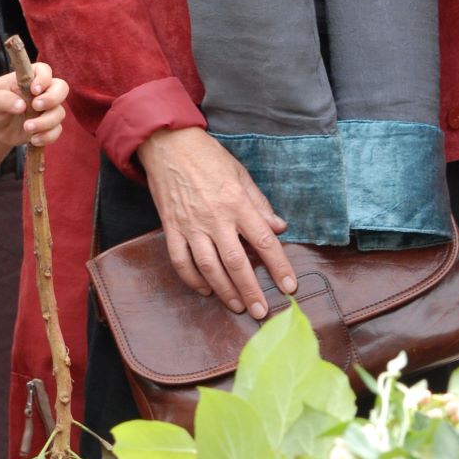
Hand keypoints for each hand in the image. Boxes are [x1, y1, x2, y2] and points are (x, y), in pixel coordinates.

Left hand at [0, 61, 67, 148]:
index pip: (44, 70)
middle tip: (36, 106)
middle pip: (61, 88)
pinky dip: (48, 136)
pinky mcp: (47, 126)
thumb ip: (3, 99)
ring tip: (27, 128)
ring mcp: (46, 110)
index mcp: (27, 79)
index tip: (34, 90)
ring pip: (59, 112)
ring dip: (46, 122)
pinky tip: (33, 139)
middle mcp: (41, 92)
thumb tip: (21, 106)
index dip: (43, 78)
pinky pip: (56, 130)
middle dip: (52, 98)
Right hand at [137, 125, 297, 318]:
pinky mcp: (171, 228)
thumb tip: (280, 228)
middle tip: (261, 312)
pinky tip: (205, 290)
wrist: (169, 145)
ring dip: (224, 291)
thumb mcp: (242, 175)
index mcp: (237, 203)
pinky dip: (193, 279)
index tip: (289, 287)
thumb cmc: (209, 158)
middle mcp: (215, 217)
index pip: (264, 240)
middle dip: (251, 291)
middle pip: (236, 262)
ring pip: (209, 267)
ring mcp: (191, 225)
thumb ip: (260, 205)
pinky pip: (181, 261)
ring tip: (237, 306)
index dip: (278, 266)